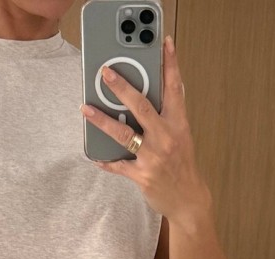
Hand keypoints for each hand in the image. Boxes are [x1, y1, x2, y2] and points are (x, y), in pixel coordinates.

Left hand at [80, 34, 209, 221]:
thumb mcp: (181, 136)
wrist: (188, 199)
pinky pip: (118, 165)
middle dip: (122, 87)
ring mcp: (153, 156)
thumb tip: (145, 98)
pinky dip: (106, 160)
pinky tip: (95, 156)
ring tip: (86, 109)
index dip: (170, 64)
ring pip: (124, 133)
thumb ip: (166, 116)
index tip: (165, 43)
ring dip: (102, 120)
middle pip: (142, 106)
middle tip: (106, 72)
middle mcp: (166, 137)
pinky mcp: (142, 175)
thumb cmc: (182, 165)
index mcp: (178, 123)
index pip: (174, 88)